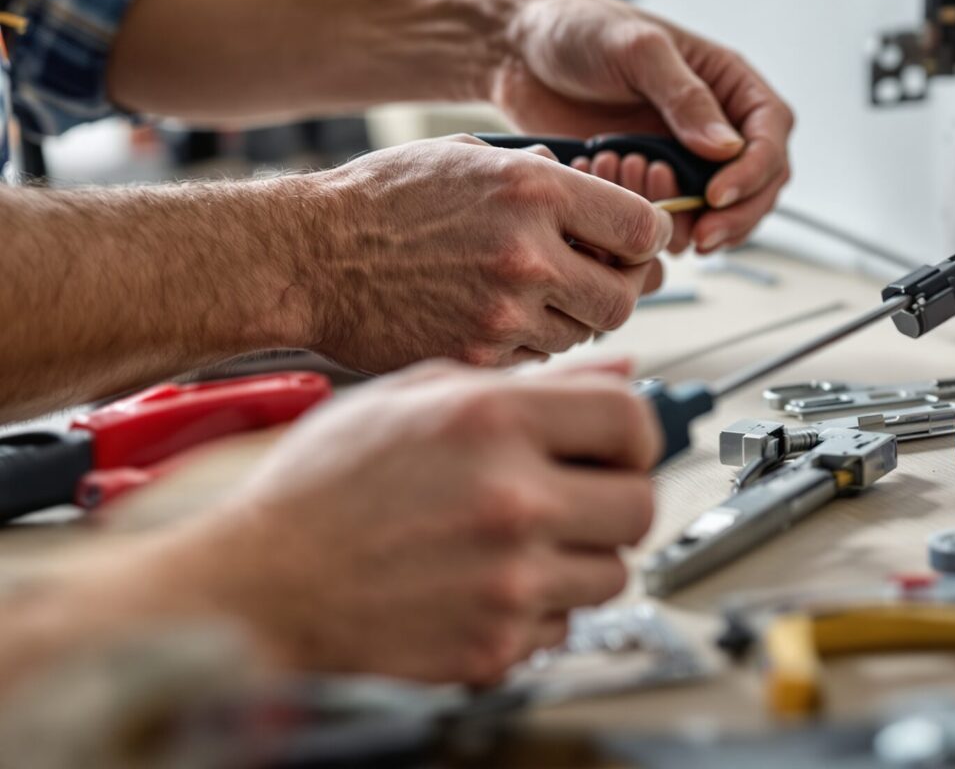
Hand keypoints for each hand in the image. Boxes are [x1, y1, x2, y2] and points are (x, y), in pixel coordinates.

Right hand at [143, 360, 659, 684]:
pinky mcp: (496, 643)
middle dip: (612, 499)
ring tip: (518, 544)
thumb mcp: (413, 397)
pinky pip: (565, 624)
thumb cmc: (318, 489)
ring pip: (612, 571)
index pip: (631, 421)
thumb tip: (619, 373)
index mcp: (493, 422)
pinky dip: (539, 611)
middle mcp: (512, 500)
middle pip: (639, 504)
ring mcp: (508, 580)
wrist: (252, 585)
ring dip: (579, 558)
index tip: (615, 448)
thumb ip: (527, 383)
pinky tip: (487, 585)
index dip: (631, 434)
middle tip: (572, 499)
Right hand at [304, 136, 669, 370]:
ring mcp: (503, 312)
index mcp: (533, 190)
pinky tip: (498, 321)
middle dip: (618, 288)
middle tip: (594, 280)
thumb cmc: (379, 203)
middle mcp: (527, 253)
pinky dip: (532, 345)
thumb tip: (599, 193)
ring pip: (587, 333)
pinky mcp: (477, 357)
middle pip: (627, 294)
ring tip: (534, 297)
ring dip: (574, 320)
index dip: (646, 238)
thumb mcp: (469, 157)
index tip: (633, 242)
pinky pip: (540, 360)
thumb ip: (543, 173)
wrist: (305, 257)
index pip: (644, 227)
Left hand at [492, 0, 794, 253]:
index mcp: (727, 83)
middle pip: (759, 184)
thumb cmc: (578, 29)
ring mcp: (682, 157)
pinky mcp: (648, 182)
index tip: (717, 195)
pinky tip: (619, 205)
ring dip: (691, 224)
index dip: (755, 171)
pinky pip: (670, 221)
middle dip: (735, 216)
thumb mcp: (637, 50)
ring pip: (720, 212)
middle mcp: (715, 124)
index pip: (770, 135)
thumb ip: (685, 97)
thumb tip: (727, 147)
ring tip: (647, 207)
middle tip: (701, 238)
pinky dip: (652, 226)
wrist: (516, 51)